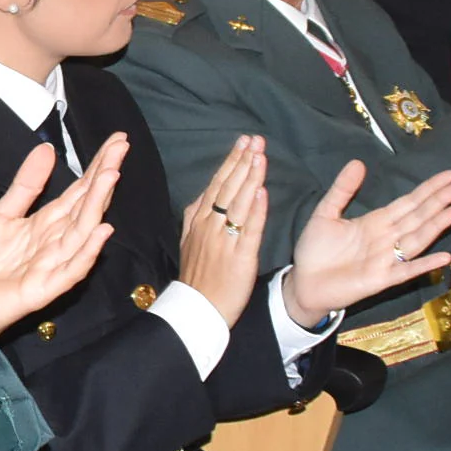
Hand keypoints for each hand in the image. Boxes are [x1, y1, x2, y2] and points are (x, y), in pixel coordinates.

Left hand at [0, 133, 126, 399]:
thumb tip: (47, 150)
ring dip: (98, 205)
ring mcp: (53, 265)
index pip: (79, 191)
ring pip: (82, 232)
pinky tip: (101, 232)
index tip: (116, 140)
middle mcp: (56, 242)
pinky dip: (87, 252)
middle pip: (86, 206)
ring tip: (111, 176)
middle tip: (121, 149)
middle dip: (104, 178)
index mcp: (47, 224)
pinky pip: (70, 270)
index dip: (97, 166)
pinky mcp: (42, 289)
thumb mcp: (3, 213)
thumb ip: (26, 184)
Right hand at [172, 137, 268, 330]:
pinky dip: (255, 210)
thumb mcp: (188, 241)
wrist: (197, 310)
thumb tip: (205, 195)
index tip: (243, 142)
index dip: (231, 161)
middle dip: (243, 161)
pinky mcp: (240, 257)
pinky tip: (261, 192)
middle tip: (256, 139)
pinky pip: (249, 230)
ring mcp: (224, 240)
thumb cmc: (197, 278)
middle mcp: (210, 226)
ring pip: (238, 203)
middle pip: (228, 187)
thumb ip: (196, 217)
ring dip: (250, 177)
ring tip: (260, 155)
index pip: (217, 183)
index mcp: (198, 220)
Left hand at [285, 162, 450, 320]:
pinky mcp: (381, 279)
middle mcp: (387, 238)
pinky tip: (444, 257)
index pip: (409, 202)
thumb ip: (343, 189)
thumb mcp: (326, 213)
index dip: (429, 189)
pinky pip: (407, 271)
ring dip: (437, 226)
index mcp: (376, 221)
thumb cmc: (316, 250)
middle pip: (419, 216)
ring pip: (417, 239)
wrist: (304, 283)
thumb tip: (358, 162)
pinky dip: (425, 265)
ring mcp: (387, 259)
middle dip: (440, 201)